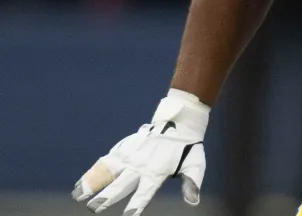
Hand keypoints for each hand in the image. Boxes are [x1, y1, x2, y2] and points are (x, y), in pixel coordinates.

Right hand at [72, 90, 209, 215]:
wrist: (179, 122)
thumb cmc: (188, 148)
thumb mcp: (196, 165)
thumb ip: (191, 184)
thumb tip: (193, 202)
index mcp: (156, 173)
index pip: (144, 194)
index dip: (136, 206)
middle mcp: (140, 165)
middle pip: (120, 185)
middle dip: (106, 197)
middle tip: (94, 208)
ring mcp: (130, 155)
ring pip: (107, 171)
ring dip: (92, 183)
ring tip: (77, 195)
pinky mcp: (124, 148)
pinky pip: (105, 160)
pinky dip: (92, 171)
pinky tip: (80, 181)